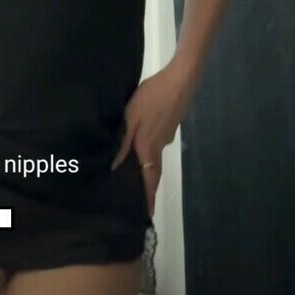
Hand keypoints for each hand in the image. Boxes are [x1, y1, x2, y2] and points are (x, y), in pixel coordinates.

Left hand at [110, 60, 198, 216]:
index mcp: (149, 147)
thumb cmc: (153, 97)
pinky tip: (138, 144)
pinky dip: (147, 151)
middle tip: (136, 199)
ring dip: (145, 167)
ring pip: (154, 156)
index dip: (148, 198)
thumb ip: (122, 142)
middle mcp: (160, 146)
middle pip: (153, 171)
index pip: (149, 179)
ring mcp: (167, 135)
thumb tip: (113, 167)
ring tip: (131, 173)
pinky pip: (156, 144)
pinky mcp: (169, 125)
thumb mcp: (131, 117)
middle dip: (146, 187)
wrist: (180, 79)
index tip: (147, 215)